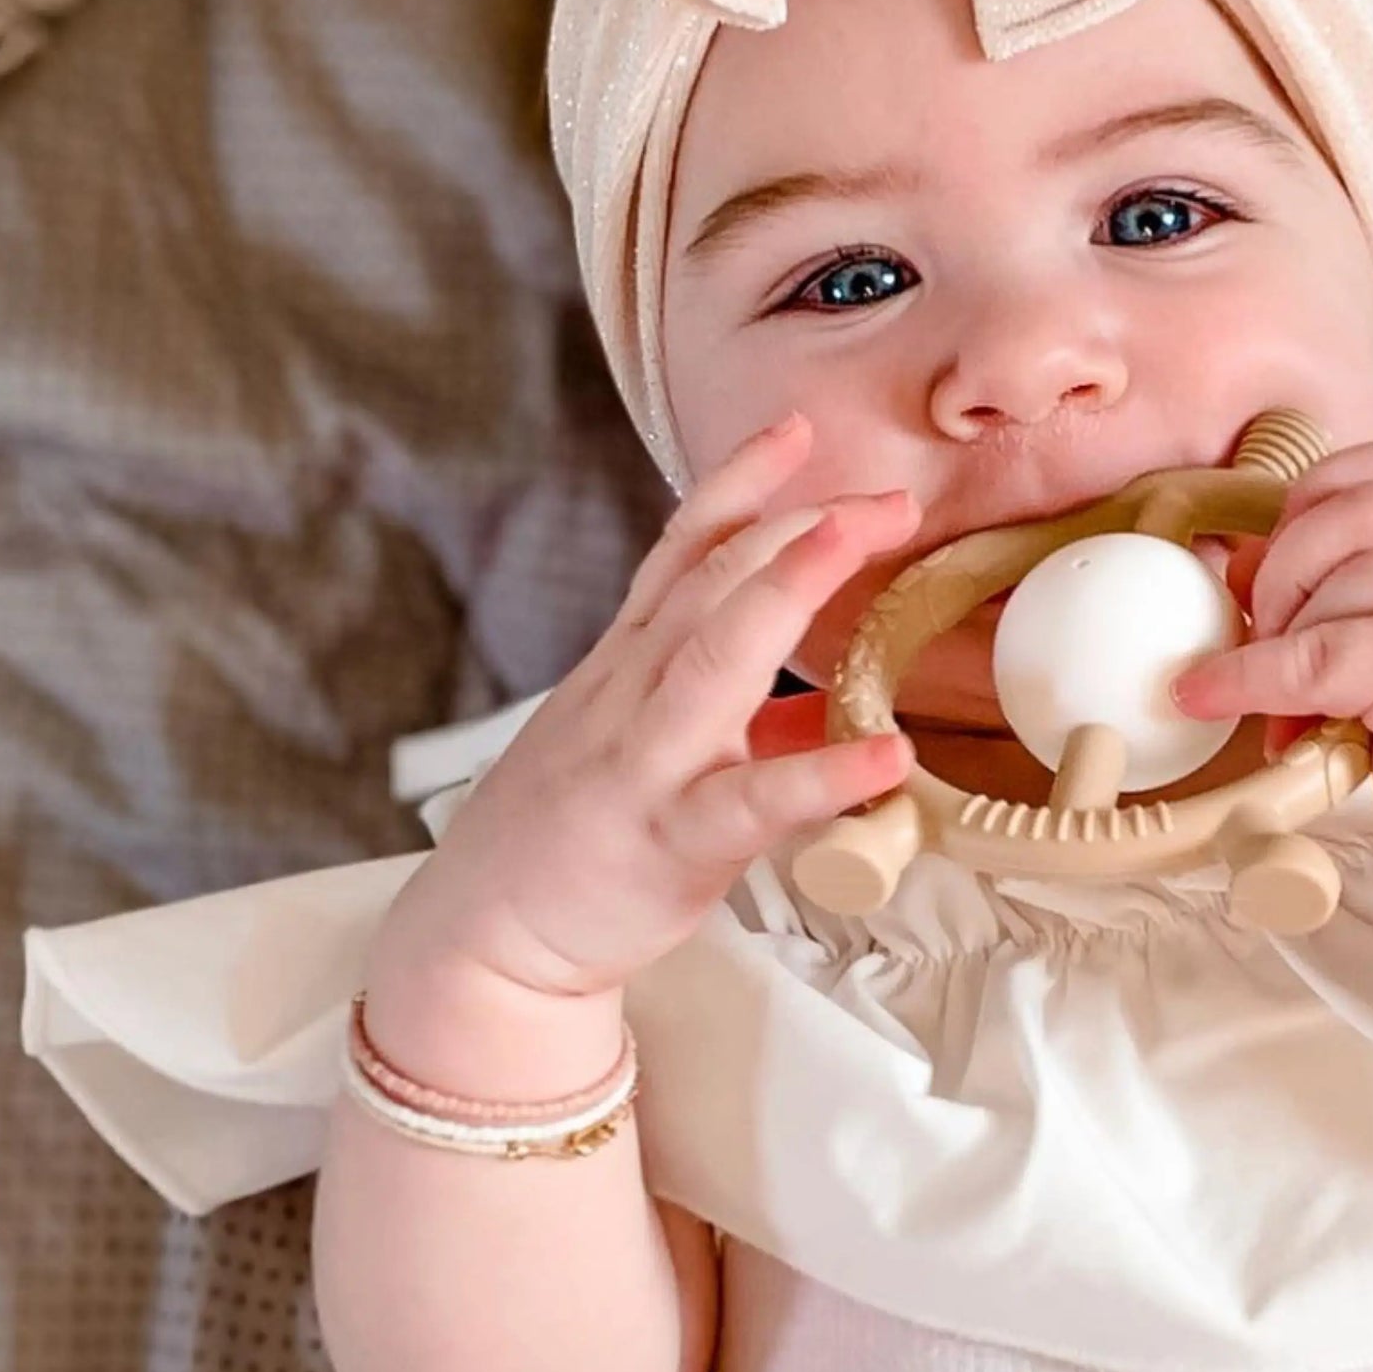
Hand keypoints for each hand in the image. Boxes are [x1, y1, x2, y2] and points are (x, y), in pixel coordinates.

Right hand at [374, 413, 921, 1000]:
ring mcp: (647, 762)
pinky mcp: (667, 841)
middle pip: (712, 583)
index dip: (740, 485)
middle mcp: (633, 694)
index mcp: (629, 664)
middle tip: (885, 496)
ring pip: (714, 659)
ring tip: (854, 540)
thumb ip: (728, 716)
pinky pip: (751, 802)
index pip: (685, 552)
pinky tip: (887, 755)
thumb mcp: (641, 748)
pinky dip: (821, 775)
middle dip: (795, 526)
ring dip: (785, 589)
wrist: (485, 940)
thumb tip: (822, 711)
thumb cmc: (570, 840)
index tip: (795, 431)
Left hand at [1173, 437, 1372, 906]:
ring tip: (1292, 709)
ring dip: (1280, 649)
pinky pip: (1308, 658)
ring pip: (1324, 589)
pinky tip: (1213, 695)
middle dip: (1280, 578)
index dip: (1311, 503)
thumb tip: (1239, 561)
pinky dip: (1247, 678)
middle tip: (1268, 643)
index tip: (1278, 554)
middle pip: (1339, 517)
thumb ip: (1367, 579)